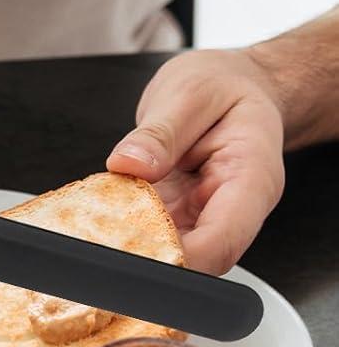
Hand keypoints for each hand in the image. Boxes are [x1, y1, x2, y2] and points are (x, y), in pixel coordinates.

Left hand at [106, 48, 285, 273]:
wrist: (237, 86)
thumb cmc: (226, 87)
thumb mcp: (191, 92)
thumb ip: (159, 132)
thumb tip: (129, 163)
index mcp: (252, 178)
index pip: (222, 242)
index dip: (179, 261)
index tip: (134, 256)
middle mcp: (233, 207)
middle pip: (196, 259)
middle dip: (148, 258)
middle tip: (99, 243)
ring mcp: (205, 215)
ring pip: (171, 252)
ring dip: (131, 246)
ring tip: (94, 228)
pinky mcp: (179, 216)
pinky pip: (152, 233)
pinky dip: (125, 229)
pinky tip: (101, 216)